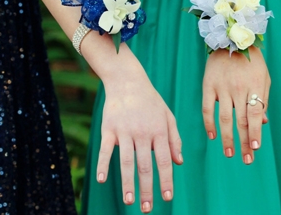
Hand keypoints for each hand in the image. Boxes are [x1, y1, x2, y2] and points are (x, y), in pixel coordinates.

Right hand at [94, 55, 181, 213]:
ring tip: (129, 201)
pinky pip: (105, 150)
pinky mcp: (108, 128)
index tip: (167, 198)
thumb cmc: (150, 100)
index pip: (164, 161)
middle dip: (147, 189)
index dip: (166, 180)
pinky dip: (102, 165)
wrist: (127, 80)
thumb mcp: (168, 116)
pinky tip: (101, 181)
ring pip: (126, 162)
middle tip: (147, 209)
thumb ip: (175, 139)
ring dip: (128, 183)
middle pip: (145, 166)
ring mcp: (125, 131)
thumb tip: (179, 162)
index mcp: (159, 131)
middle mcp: (143, 133)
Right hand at [202, 47, 270, 164]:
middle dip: (244, 142)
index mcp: (255, 86)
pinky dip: (209, 123)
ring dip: (227, 138)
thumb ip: (263, 100)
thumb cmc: (251, 61)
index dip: (254, 132)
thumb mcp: (263, 77)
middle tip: (246, 159)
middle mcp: (239, 88)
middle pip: (241, 121)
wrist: (230, 39)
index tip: (255, 148)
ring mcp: (222, 87)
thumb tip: (263, 123)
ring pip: (225, 118)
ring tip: (229, 153)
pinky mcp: (208, 85)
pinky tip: (213, 136)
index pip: (255, 115)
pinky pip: (207, 108)